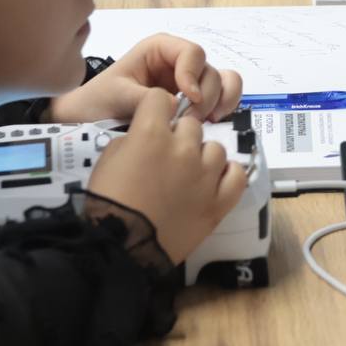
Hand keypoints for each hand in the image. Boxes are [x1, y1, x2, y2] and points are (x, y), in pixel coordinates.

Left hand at [51, 35, 241, 125]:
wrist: (89, 120)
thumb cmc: (98, 100)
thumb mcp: (117, 95)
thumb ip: (146, 98)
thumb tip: (178, 107)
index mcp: (160, 49)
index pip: (192, 52)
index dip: (193, 74)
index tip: (189, 98)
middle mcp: (178, 62)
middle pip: (210, 70)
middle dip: (206, 96)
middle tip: (189, 120)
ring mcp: (189, 81)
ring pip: (222, 82)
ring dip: (219, 102)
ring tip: (205, 121)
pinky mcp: (196, 100)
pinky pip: (223, 95)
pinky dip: (224, 107)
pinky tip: (212, 122)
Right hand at [84, 90, 250, 261]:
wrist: (120, 246)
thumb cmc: (108, 201)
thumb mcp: (109, 158)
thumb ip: (134, 138)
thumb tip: (150, 136)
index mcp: (151, 134)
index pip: (161, 100)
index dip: (155, 110)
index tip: (154, 121)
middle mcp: (184, 148)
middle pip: (191, 125)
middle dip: (179, 136)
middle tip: (167, 158)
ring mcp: (205, 175)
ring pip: (215, 148)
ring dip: (202, 156)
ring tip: (189, 174)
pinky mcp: (220, 201)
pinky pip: (237, 174)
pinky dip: (227, 174)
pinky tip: (214, 181)